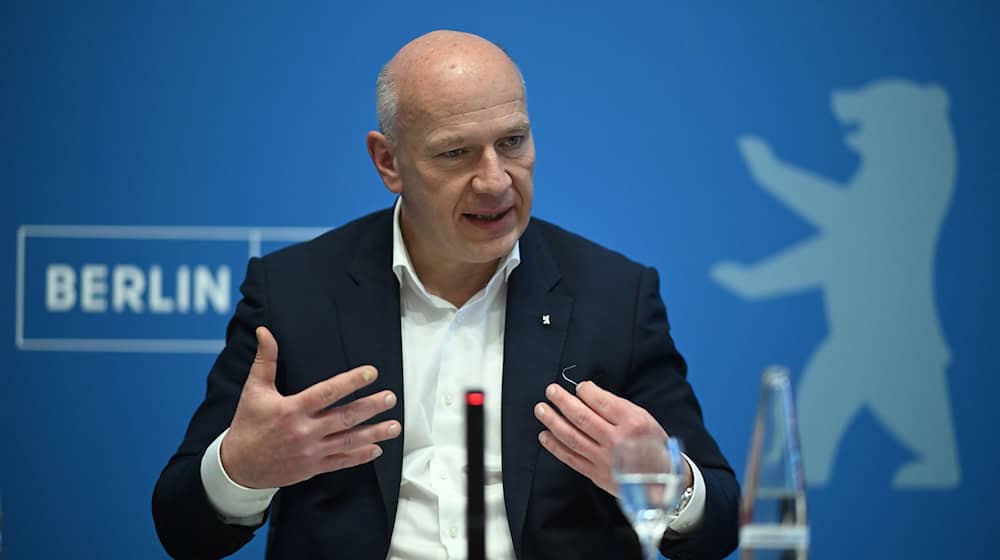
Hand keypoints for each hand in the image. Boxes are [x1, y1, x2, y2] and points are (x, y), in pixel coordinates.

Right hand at [220, 326, 400, 488]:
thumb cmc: (248, 424)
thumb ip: (265, 360)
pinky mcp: (312, 468)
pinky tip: (377, 449)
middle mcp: (304, 431)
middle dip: (370, 407)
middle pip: (344, 417)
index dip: (351, 382)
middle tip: (390, 398)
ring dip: (375, 433)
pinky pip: (341, 462)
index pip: (327, 393)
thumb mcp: (253, 390)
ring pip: (348, 441)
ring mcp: (311, 451)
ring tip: (395, 426)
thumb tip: (265, 331)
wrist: (238, 467)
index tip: (371, 373)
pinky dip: (360, 456)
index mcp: (292, 409)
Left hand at [535, 381, 692, 494]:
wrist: (663, 482)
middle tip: (551, 391)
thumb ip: (618, 409)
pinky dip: (555, 446)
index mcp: (632, 423)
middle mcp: (617, 440)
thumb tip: (589, 396)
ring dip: (553, 421)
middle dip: (562, 401)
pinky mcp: (596, 474)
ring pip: (572, 436)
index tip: (579, 387)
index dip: (585, 391)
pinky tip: (545, 436)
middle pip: (582, 417)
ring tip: (541, 409)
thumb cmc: (653, 447)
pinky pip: (571, 458)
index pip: (601, 402)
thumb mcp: (645, 419)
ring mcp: (604, 459)